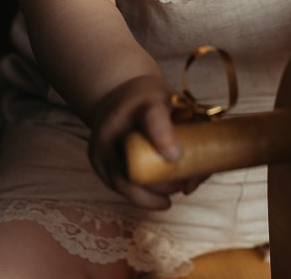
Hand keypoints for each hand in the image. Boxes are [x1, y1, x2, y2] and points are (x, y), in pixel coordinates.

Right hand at [87, 74, 204, 208]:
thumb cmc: (155, 102)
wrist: (117, 93)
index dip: (163, 138)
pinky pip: (114, 185)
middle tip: (180, 188)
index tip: (176, 157)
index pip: (152, 118)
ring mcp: (100, 142)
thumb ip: (194, 135)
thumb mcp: (176, 104)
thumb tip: (195, 181)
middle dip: (158, 185)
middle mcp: (116, 122)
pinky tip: (152, 196)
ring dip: (147, 197)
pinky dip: (135, 194)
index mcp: (143, 103)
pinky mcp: (95, 158)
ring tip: (167, 199)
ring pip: (120, 181)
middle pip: (130, 162)